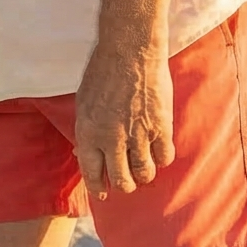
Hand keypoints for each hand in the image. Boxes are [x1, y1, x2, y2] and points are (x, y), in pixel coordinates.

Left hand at [73, 36, 173, 195]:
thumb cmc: (102, 74)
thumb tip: (82, 153)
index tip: (102, 193)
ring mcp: (138, 135)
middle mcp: (111, 139)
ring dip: (144, 175)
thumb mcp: (83, 103)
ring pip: (144, 173)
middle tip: (127, 181)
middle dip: (124, 184)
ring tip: (143, 170)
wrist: (130, 53)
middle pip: (122, 180)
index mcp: (88, 133)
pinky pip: (164, 157)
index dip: (98, 187)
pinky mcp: (161, 128)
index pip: (92, 173)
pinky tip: (158, 152)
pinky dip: (161, 159)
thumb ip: (86, 130)